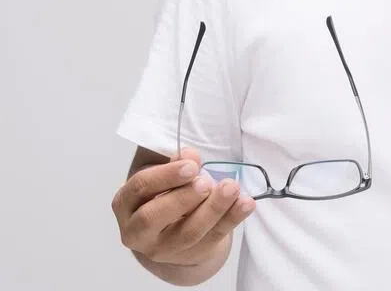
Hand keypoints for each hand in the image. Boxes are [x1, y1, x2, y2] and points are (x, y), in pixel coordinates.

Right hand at [111, 147, 254, 267]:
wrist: (172, 232)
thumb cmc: (164, 193)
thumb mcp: (162, 174)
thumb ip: (172, 162)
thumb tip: (189, 154)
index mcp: (126, 203)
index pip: (140, 187)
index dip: (165, 175)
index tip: (191, 165)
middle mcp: (138, 230)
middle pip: (154, 216)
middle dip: (182, 198)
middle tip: (206, 182)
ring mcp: (164, 247)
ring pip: (188, 232)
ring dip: (213, 208)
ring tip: (231, 187)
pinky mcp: (192, 253)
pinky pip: (214, 236)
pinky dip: (232, 218)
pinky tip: (246, 203)